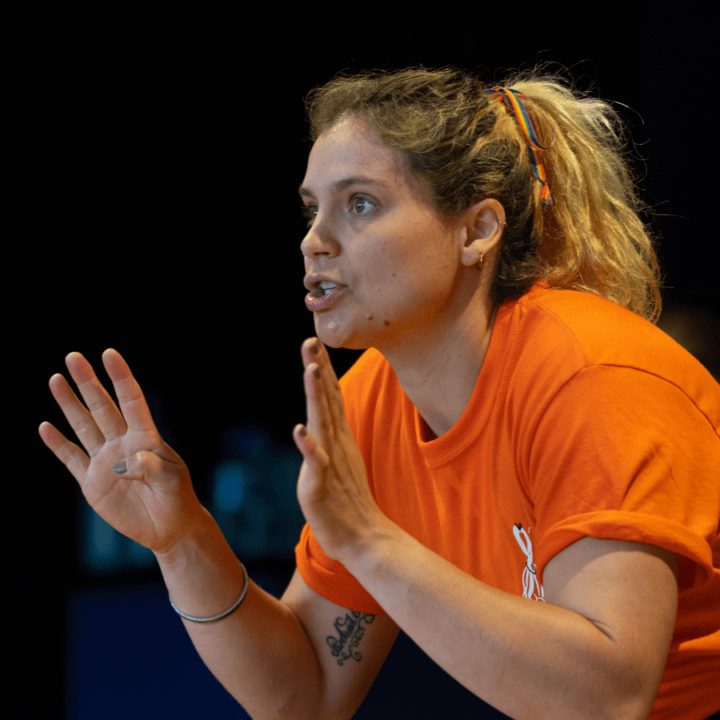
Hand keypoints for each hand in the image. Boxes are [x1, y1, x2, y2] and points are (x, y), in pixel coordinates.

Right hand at [39, 349, 200, 553]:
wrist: (169, 528)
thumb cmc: (177, 499)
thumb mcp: (171, 481)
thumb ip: (151, 468)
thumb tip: (124, 462)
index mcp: (146, 438)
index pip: (132, 401)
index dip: (121, 377)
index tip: (109, 354)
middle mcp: (123, 443)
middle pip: (102, 407)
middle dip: (88, 382)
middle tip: (73, 356)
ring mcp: (106, 461)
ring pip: (83, 426)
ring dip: (69, 404)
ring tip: (56, 379)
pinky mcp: (92, 482)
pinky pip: (71, 458)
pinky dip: (58, 444)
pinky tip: (46, 426)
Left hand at [292, 338, 386, 563]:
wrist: (365, 538)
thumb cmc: (349, 501)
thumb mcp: (340, 460)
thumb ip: (331, 438)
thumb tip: (322, 419)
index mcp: (338, 438)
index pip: (331, 397)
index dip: (323, 369)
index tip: (315, 343)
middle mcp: (336, 444)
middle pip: (327, 401)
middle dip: (318, 369)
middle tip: (311, 341)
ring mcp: (331, 463)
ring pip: (323, 423)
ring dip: (316, 396)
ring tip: (312, 370)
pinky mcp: (323, 485)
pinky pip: (317, 464)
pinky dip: (309, 446)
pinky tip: (300, 430)